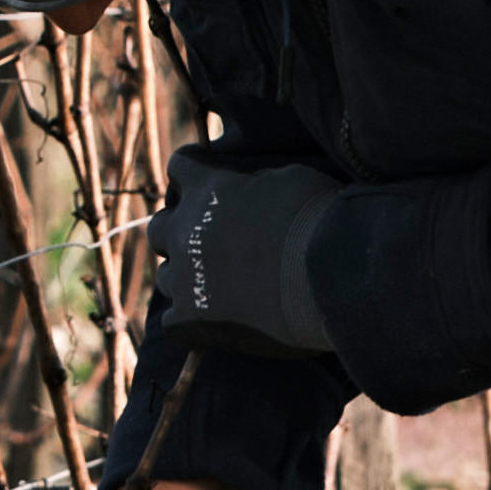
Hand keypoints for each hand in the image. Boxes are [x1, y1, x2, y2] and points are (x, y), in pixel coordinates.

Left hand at [146, 152, 343, 356]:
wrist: (332, 275)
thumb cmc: (319, 221)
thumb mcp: (289, 180)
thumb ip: (253, 184)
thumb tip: (246, 188)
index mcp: (208, 190)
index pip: (180, 166)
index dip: (192, 174)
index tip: (202, 180)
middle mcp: (186, 231)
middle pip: (158, 228)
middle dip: (178, 232)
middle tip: (207, 242)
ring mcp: (186, 278)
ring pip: (165, 278)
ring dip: (186, 278)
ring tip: (216, 287)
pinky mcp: (194, 319)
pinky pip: (172, 323)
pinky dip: (189, 322)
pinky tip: (210, 323)